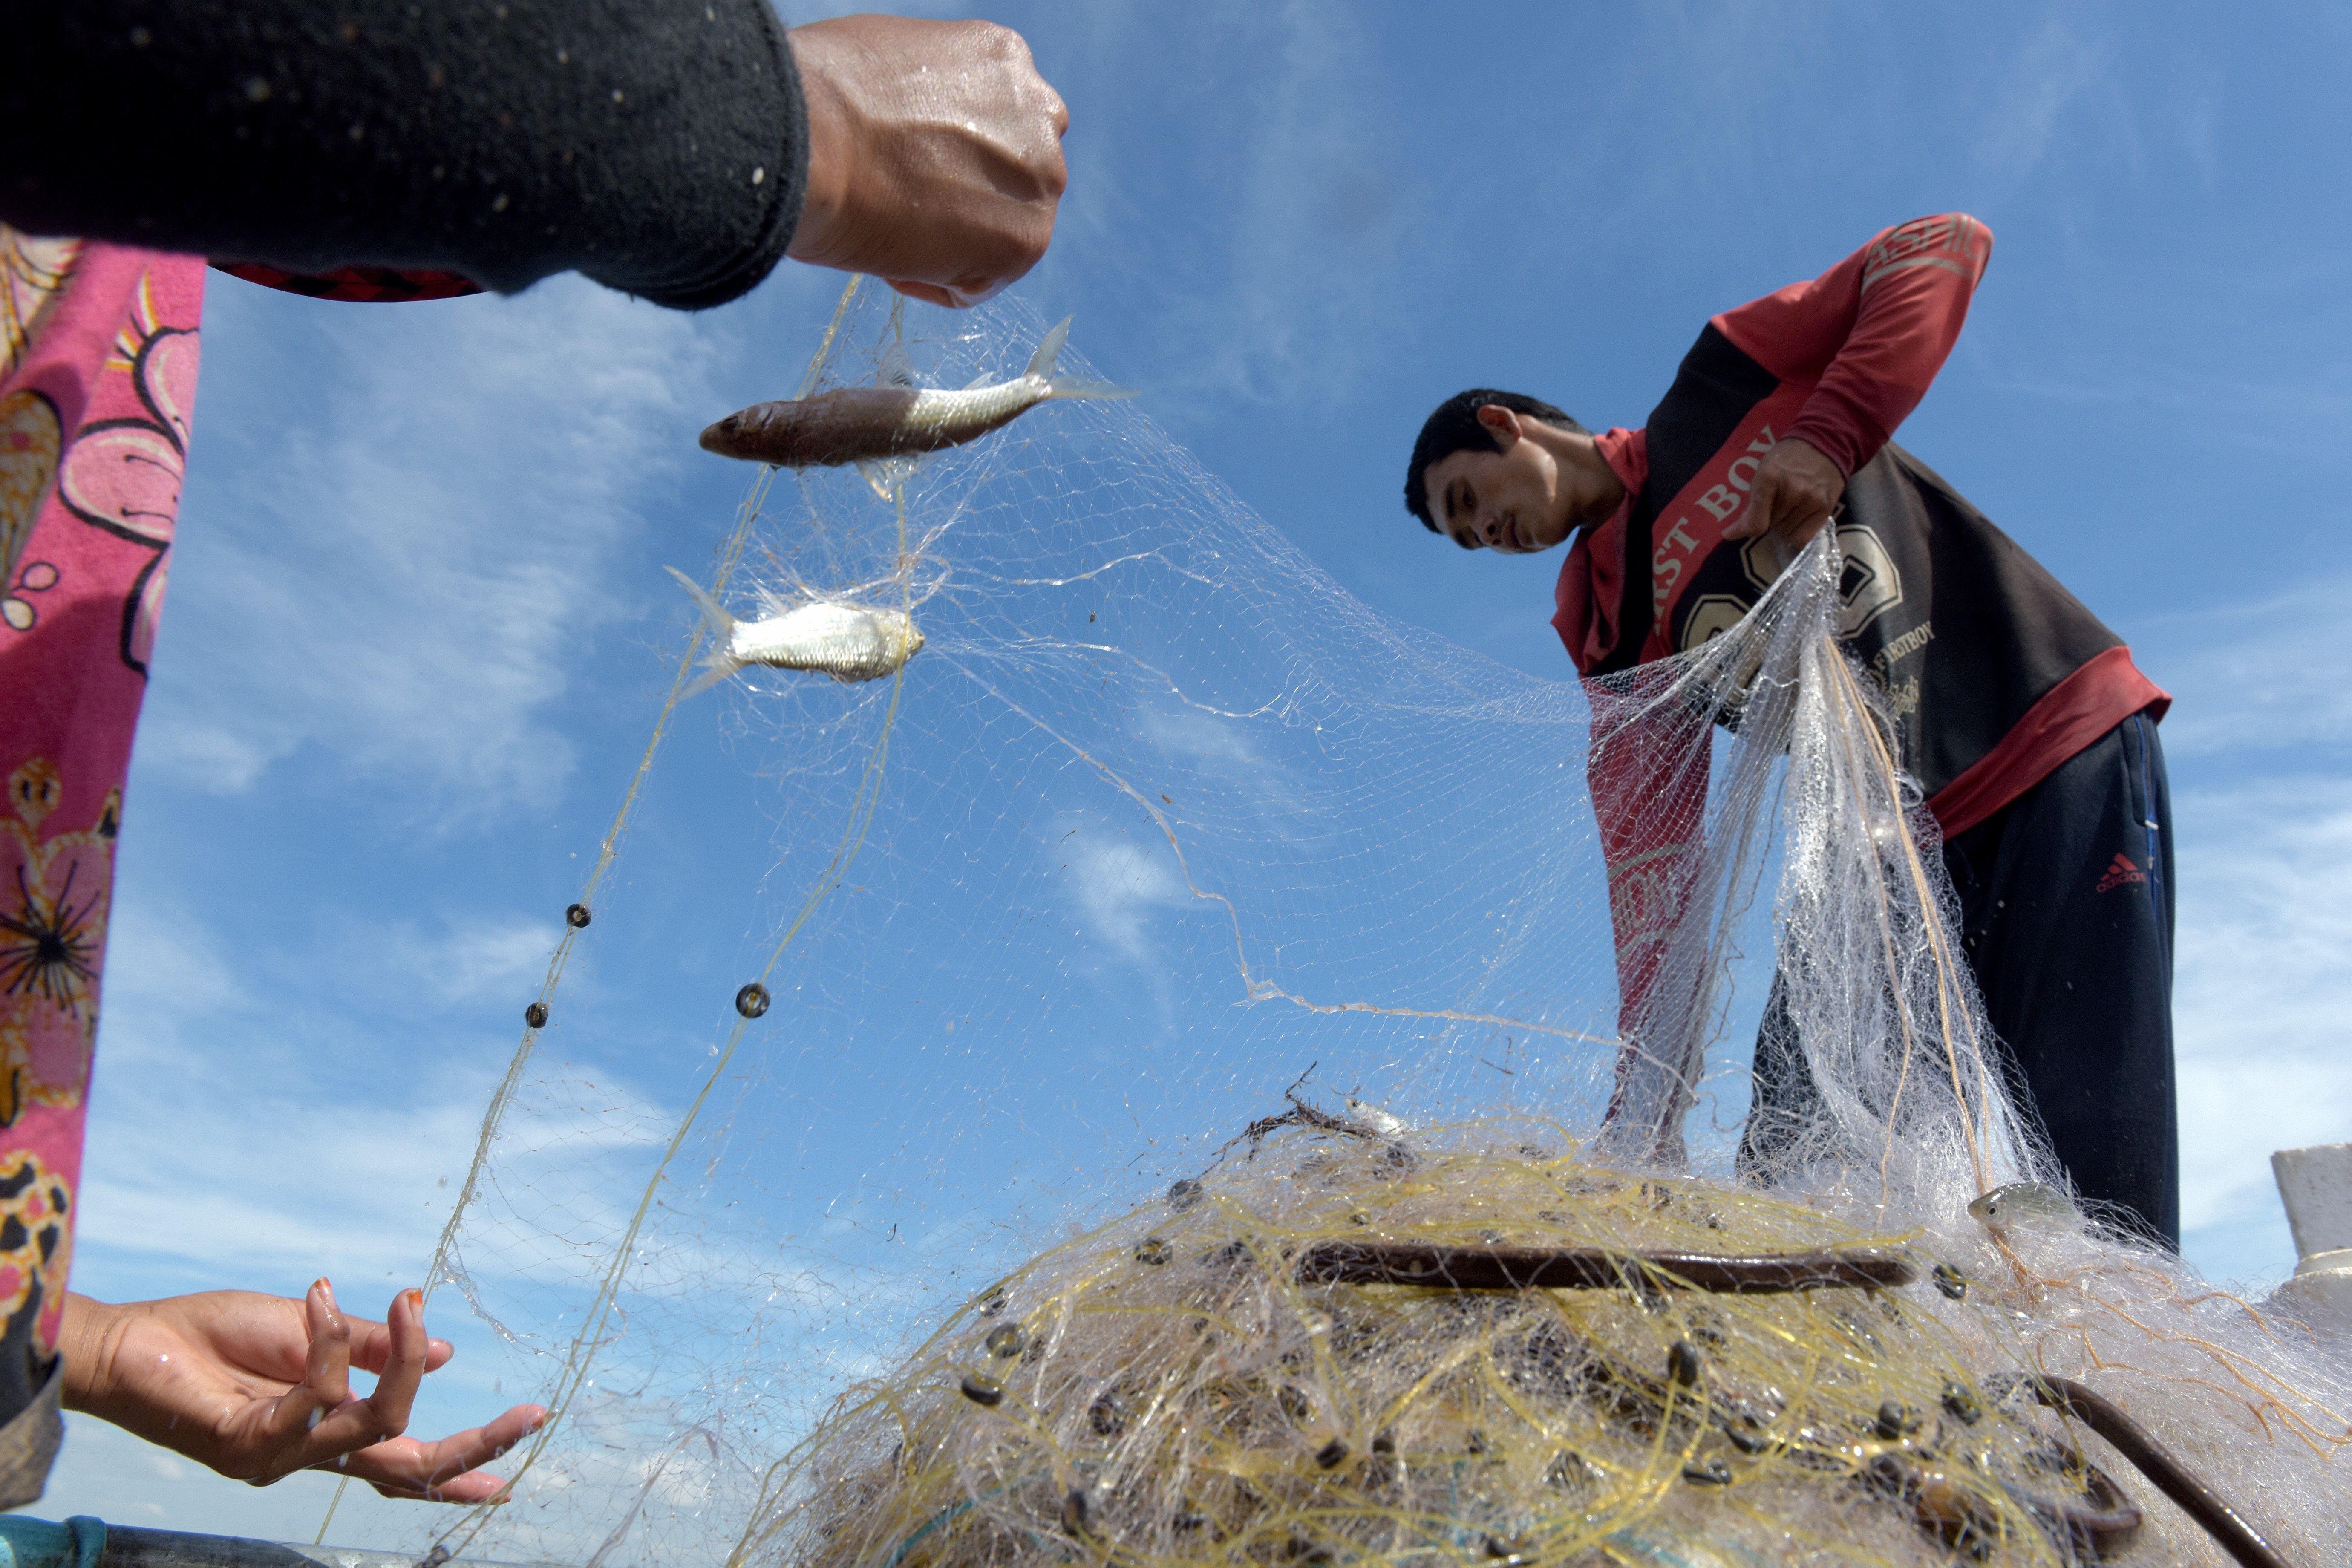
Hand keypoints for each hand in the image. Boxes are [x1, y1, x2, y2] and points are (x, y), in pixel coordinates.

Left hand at [61, 1281, 546, 1501]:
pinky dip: (327, 1339)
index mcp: (322, 1431)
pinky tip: (312, 1295)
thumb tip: (446, 1353)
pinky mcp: (251, 1443)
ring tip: (402, 1297)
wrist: (125, 1343)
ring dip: (403, 1354)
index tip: (511, 1475)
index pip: (400, 1460)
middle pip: (406, 1466)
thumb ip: (368, 1346)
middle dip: (472, 1447)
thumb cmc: (205, 1335)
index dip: (457, 1470)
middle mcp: (306, 1455)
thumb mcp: (303, 1328)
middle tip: (529, 1415)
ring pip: (376, 1421)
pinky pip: (319, 1394)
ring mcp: (280, 1455)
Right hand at [787, 16, 1068, 307]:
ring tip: (892, 232)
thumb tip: (921, 127)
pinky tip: (894, 260)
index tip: (911, 167)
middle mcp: (1038, 116)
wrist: (812, 141)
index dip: (952, 153)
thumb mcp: (893, 61)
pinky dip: (937, 282)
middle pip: (1015, 175)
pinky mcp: (1027, 239)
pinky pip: (981, 280)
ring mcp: (1040, 177)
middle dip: (966, 195)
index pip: (999, 122)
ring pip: (1004, 230)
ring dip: (953, 243)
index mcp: (1007, 61)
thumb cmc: (823, 98)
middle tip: (906, 205)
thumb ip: (930, 94)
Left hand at [1721, 436, 1844, 547]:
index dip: (1743, 530)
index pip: (1756, 521)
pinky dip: (1797, 533)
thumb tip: (1733, 533)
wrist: (1824, 444)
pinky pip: (1804, 538)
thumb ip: (1752, 502)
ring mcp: (1812, 500)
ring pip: (1787, 532)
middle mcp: (1793, 490)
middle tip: (1776, 502)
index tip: (1731, 533)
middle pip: (1771, 526)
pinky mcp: (1826, 508)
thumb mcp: (1764, 470)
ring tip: (1791, 504)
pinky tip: (1799, 518)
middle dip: (1768, 518)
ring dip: (1784, 524)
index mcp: (1770, 477)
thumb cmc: (1788, 457)